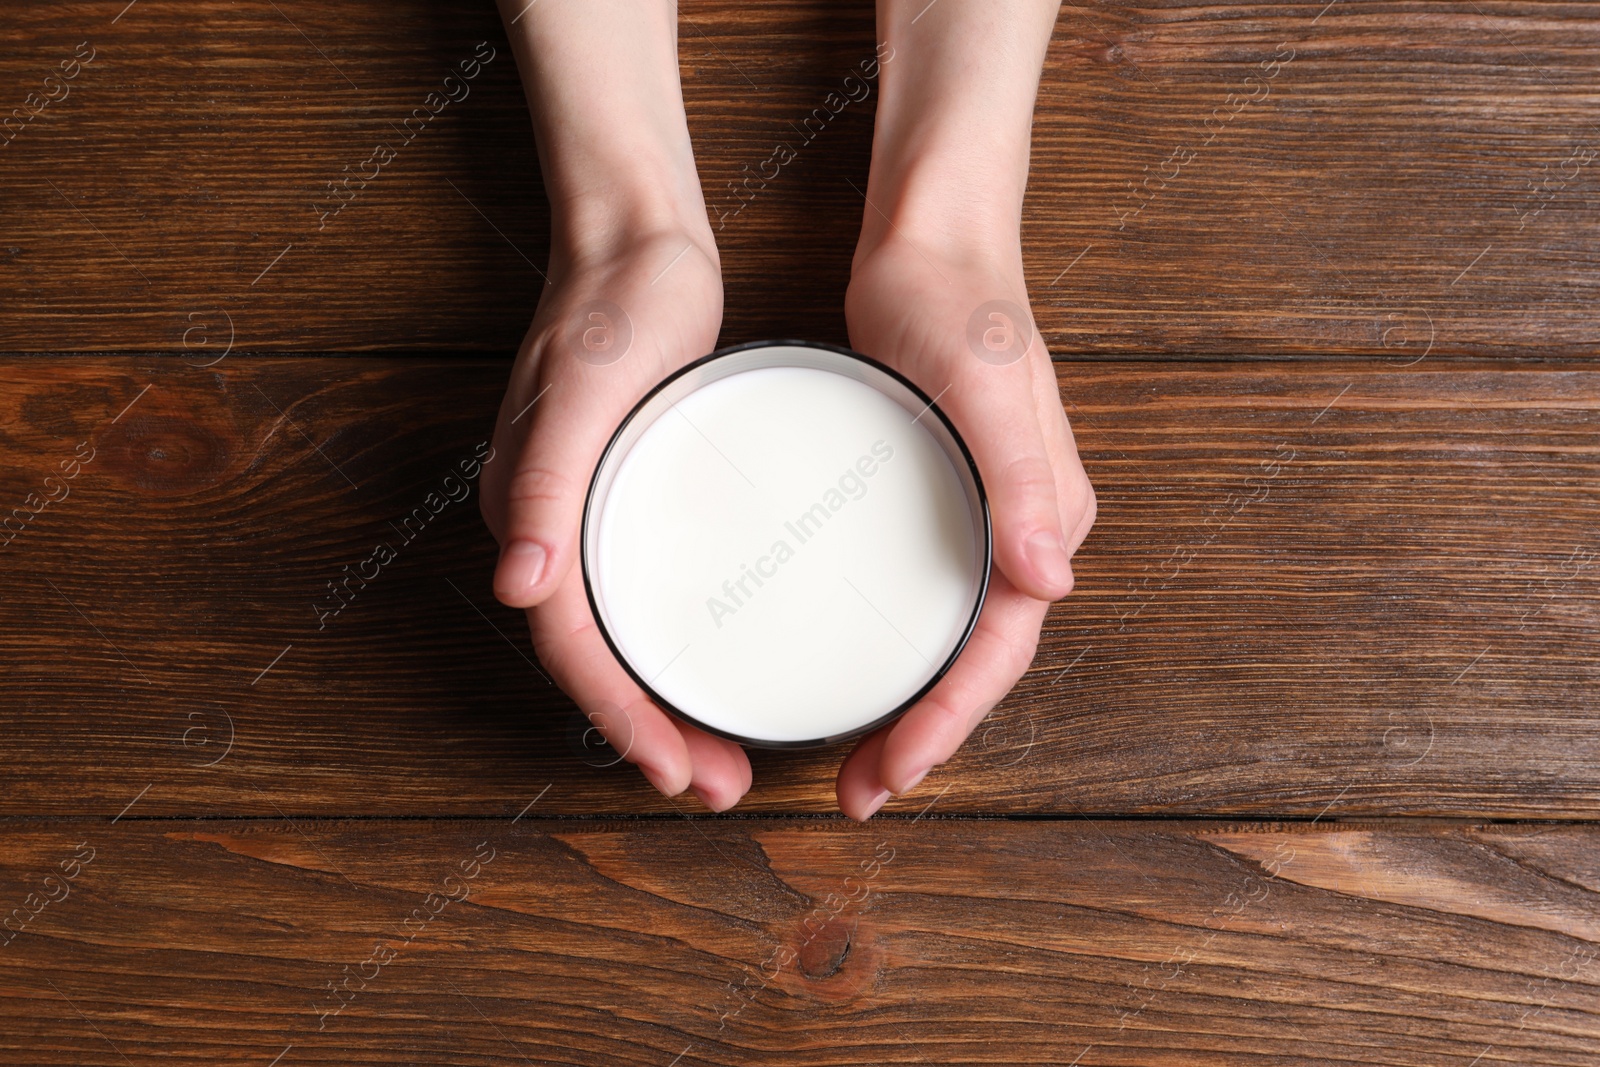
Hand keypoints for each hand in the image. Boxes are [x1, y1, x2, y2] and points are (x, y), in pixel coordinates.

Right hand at [480, 225, 754, 811]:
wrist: (639, 243)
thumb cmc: (615, 307)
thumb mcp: (587, 388)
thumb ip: (543, 482)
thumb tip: (517, 586)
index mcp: (531, 514)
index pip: (569, 644)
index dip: (619, 716)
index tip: (675, 769)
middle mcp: (554, 528)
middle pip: (595, 658)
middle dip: (651, 734)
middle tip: (721, 786)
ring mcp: (591, 514)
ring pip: (622, 636)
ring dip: (665, 706)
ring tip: (724, 759)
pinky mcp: (631, 496)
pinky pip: (646, 595)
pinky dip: (678, 648)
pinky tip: (724, 665)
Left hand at [834, 235, 1095, 818]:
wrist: (931, 245)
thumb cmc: (958, 304)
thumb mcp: (985, 384)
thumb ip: (1022, 479)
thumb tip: (1051, 582)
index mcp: (1045, 519)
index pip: (1002, 648)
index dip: (949, 721)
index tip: (891, 772)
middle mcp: (1021, 532)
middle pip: (976, 662)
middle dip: (923, 737)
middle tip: (856, 794)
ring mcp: (982, 521)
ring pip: (949, 640)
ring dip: (909, 706)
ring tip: (851, 764)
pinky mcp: (938, 503)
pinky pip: (923, 599)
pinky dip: (894, 651)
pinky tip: (844, 669)